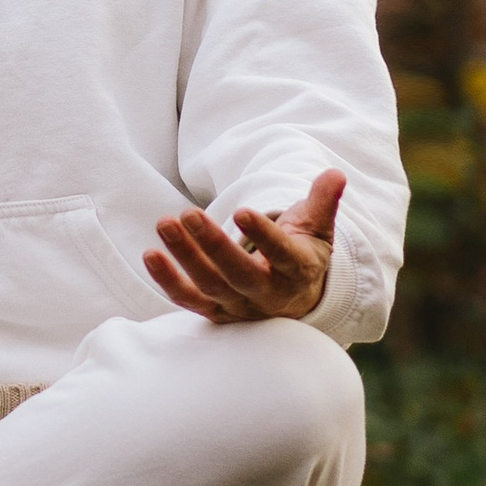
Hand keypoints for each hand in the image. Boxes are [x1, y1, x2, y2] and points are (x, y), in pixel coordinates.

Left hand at [144, 168, 342, 325]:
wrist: (293, 298)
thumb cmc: (301, 254)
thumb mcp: (317, 229)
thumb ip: (322, 202)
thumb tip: (334, 174)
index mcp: (296, 271)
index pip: (281, 256)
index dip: (262, 236)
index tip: (242, 211)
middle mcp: (268, 294)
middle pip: (239, 275)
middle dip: (213, 245)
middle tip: (188, 213)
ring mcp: (239, 306)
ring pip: (209, 286)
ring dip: (184, 257)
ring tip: (165, 223)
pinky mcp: (215, 312)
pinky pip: (188, 300)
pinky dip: (167, 281)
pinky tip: (150, 255)